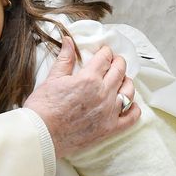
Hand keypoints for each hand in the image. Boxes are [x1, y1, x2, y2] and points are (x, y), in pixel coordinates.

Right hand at [23, 37, 138, 157]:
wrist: (41, 134)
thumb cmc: (43, 107)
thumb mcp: (53, 78)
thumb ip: (65, 59)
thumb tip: (69, 40)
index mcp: (89, 79)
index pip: (105, 58)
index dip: (105, 52)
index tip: (104, 51)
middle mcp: (103, 94)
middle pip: (119, 71)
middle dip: (118, 62)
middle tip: (115, 60)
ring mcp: (109, 112)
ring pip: (129, 91)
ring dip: (126, 82)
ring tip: (121, 80)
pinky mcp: (110, 129)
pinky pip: (132, 117)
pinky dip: (134, 108)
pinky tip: (130, 103)